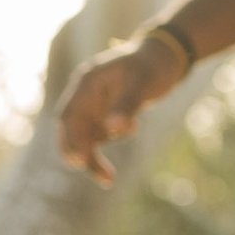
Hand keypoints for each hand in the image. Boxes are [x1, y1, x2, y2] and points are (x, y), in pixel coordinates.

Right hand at [56, 35, 187, 184]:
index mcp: (86, 83)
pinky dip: (103, 148)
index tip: (80, 161)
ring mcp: (91, 106)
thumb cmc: (153, 65)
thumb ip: (127, 105)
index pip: (69, 116)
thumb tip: (113, 129)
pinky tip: (125, 141)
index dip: (70, 139)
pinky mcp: (102, 114)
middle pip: (72, 130)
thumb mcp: (142, 83)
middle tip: (98, 175)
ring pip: (82, 137)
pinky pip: (95, 136)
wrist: (165, 57)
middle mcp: (84, 96)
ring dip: (92, 156)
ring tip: (108, 177)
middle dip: (81, 153)